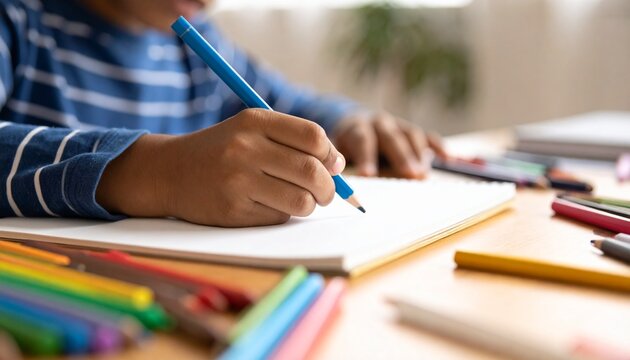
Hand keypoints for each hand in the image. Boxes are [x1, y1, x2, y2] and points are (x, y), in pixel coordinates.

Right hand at [96, 109, 345, 226]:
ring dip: (308, 204)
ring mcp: (238, 180)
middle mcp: (245, 148)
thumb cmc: (222, 150)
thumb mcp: (251, 130)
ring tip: (300, 200)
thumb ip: (294, 140)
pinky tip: (267, 205)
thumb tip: (340, 164)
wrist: (170, 172)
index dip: (330, 154)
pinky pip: (279, 217)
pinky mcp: (233, 210)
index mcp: (254, 121)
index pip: (313, 136)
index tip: (332, 164)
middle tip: (325, 192)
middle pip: (312, 171)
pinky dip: (282, 214)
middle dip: (329, 187)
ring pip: (301, 200)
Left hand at [333, 112, 445, 178]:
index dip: (366, 156)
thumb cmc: (345, 146)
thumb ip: (343, 165)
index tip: (369, 175)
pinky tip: (447, 159)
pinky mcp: (411, 131)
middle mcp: (379, 122)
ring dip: (418, 154)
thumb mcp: (337, 152)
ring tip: (422, 174)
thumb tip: (347, 187)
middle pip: (391, 137)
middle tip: (409, 173)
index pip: (362, 140)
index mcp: (357, 127)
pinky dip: (438, 146)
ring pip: (411, 135)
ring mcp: (397, 125)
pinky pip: (427, 136)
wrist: (352, 123)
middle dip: (400, 155)